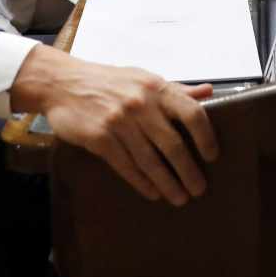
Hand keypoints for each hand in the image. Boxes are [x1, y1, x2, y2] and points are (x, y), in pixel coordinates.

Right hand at [11, 45, 218, 205]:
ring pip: (150, 160)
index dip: (206, 137)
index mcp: (156, 88)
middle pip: (173, 144)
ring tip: (179, 198)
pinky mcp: (100, 138)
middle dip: (189, 171)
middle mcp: (141, 104)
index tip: (212, 156)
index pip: (192, 113)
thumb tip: (208, 92)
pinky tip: (152, 193)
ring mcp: (119, 122)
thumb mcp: (143, 78)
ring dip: (168, 183)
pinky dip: (142, 182)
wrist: (63, 82)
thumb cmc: (109, 81)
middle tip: (199, 189)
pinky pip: (126, 166)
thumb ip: (175, 89)